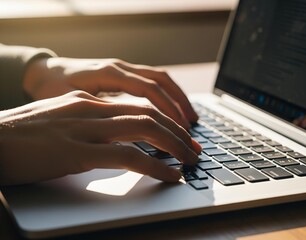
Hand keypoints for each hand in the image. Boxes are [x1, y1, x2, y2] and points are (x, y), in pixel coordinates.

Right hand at [0, 91, 201, 185]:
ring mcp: (83, 128)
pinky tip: (169, 174)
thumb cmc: (22, 134)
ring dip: (174, 145)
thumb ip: (90, 122)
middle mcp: (90, 108)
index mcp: (88, 101)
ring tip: (190, 160)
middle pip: (148, 113)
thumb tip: (116, 134)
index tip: (182, 134)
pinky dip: (154, 165)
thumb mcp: (62, 119)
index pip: (139, 105)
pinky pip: (127, 156)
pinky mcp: (75, 152)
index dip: (167, 120)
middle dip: (178, 131)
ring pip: (143, 129)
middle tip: (195, 148)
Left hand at [23, 57, 197, 128]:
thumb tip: (127, 131)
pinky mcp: (124, 75)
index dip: (166, 109)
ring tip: (191, 120)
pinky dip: (168, 96)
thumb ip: (99, 112)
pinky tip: (173, 111)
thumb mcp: (72, 103)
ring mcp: (123, 69)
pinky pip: (152, 81)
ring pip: (160, 79)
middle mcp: (120, 67)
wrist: (44, 73)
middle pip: (160, 81)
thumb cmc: (54, 89)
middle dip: (180, 104)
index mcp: (108, 73)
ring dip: (178, 99)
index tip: (179, 128)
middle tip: (191, 128)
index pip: (148, 89)